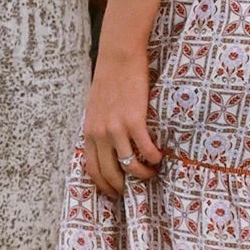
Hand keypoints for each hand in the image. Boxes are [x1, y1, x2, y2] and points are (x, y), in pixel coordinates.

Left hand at [83, 45, 162, 197]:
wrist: (118, 58)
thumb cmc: (109, 80)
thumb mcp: (95, 108)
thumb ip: (98, 127)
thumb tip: (106, 144)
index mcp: (89, 132)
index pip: (92, 169)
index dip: (103, 185)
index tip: (114, 192)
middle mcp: (100, 134)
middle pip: (109, 172)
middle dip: (122, 187)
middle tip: (135, 191)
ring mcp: (116, 128)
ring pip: (129, 164)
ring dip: (142, 174)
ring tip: (152, 172)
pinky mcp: (134, 120)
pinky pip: (145, 148)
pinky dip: (154, 157)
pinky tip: (160, 157)